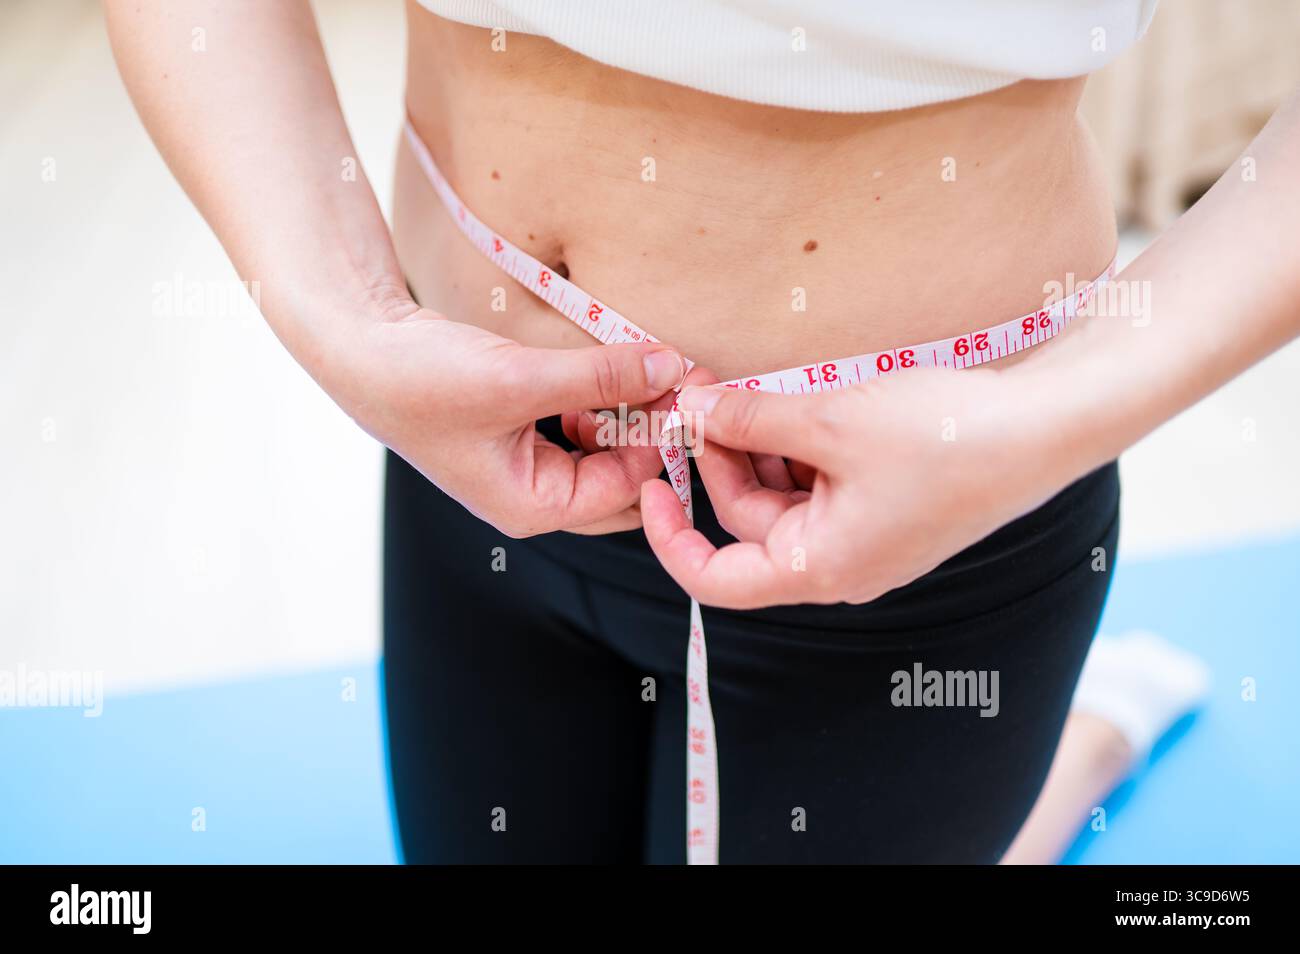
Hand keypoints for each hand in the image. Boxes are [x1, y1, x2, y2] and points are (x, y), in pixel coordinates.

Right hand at [331, 303, 685, 536]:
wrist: (359, 349)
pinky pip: (582, 427)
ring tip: (645, 370)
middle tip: (678, 380)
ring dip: (629, 413)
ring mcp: (526, 466)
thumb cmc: (421, 380)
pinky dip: (601, 401)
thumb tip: (669, 366)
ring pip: (605, 451)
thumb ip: (600, 377)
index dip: (661, 440)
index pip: (626, 488)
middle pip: (622, 480)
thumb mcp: (520, 379)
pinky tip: (605, 372)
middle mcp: (533, 496)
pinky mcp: (522, 431)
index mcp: (531, 507)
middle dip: (652, 433)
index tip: (687, 388)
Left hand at [640, 363, 1096, 607]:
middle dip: (718, 456)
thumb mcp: (830, 423)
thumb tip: (691, 412)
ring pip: (782, 494)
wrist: (1045, 427)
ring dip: (758, 444)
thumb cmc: (945, 438)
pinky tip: (793, 399)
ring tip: (744, 388)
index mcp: (819, 567)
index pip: (715, 578)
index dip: (670, 536)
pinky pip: (818, 481)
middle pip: (747, 519)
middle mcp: (837, 563)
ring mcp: (863, 535)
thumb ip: (752, 421)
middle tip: (698, 393)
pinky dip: (797, 444)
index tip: (650, 483)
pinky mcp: (883, 505)